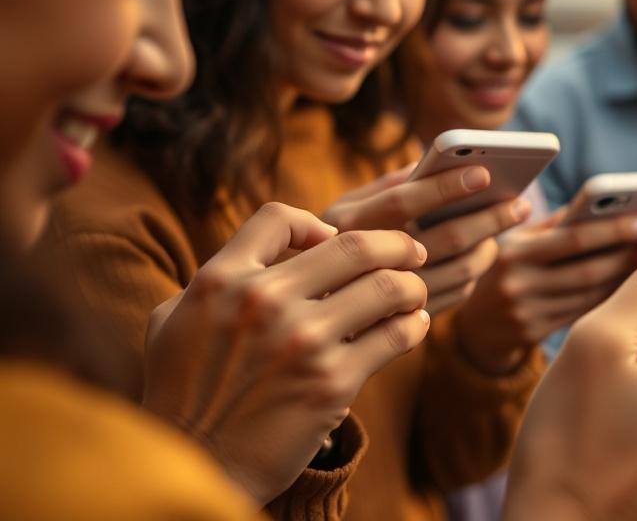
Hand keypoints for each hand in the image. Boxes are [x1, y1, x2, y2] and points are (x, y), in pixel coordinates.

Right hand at [142, 202, 429, 505]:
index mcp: (220, 280)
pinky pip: (395, 336)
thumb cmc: (181, 395)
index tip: (336, 242)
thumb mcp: (171, 322)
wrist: (198, 468)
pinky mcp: (332, 382)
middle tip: (413, 252)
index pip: (279, 217)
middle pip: (354, 245)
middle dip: (396, 245)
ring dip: (412, 285)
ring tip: (415, 293)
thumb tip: (262, 251)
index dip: (316, 225)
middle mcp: (262, 302)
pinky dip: (414, 326)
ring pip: (387, 286)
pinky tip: (414, 326)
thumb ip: (212, 280)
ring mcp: (301, 341)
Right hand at [323, 165, 529, 314]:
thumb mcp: (338, 214)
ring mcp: (382, 306)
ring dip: (488, 248)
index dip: (444, 186)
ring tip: (503, 228)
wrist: (291, 324)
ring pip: (457, 273)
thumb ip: (382, 189)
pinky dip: (473, 276)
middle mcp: (362, 268)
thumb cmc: (322, 250)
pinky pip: (454, 299)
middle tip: (519, 203)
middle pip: (443, 239)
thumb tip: (431, 163)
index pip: (401, 202)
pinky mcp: (403, 330)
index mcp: (344, 228)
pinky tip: (480, 256)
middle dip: (489, 218)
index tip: (484, 171)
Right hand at [455, 212, 636, 373]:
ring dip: (628, 282)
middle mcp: (518, 284)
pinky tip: (635, 293)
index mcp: (515, 252)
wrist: (474, 327)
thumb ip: (556, 226)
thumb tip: (604, 205)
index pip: (573, 239)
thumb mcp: (519, 242)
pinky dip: (613, 303)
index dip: (613, 230)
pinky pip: (585, 316)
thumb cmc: (506, 271)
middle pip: (589, 271)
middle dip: (629, 258)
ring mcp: (528, 315)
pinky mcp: (538, 338)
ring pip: (592, 297)